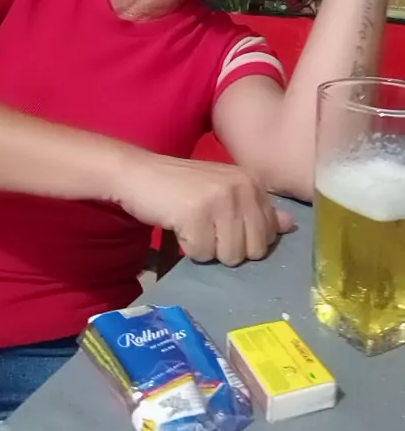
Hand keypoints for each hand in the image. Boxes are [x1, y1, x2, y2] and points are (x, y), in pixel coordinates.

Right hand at [113, 152, 294, 265]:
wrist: (139, 174)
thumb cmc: (182, 186)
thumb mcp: (225, 192)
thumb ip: (257, 209)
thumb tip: (289, 225)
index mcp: (253, 182)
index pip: (269, 234)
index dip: (244, 240)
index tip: (222, 225)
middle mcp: (242, 187)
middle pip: (253, 250)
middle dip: (228, 249)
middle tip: (206, 226)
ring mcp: (220, 199)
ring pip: (230, 256)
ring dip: (207, 249)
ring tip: (192, 224)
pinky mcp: (196, 214)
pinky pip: (202, 254)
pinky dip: (188, 247)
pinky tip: (179, 224)